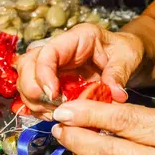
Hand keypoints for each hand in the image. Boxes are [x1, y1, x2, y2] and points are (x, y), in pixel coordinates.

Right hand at [16, 24, 143, 116]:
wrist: (126, 56)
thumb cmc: (126, 51)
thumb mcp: (128, 57)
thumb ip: (119, 74)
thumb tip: (115, 94)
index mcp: (77, 38)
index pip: (48, 51)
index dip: (43, 73)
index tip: (52, 95)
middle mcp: (59, 50)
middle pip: (27, 64)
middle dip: (32, 88)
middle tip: (51, 108)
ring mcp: (53, 66)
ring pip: (26, 80)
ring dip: (34, 101)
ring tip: (55, 114)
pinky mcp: (53, 81)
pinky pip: (35, 94)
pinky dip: (39, 108)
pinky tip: (53, 116)